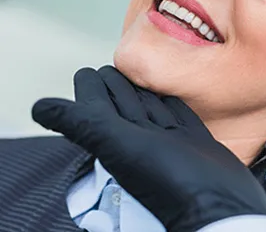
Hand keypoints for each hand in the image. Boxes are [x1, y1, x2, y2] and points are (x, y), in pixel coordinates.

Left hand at [32, 66, 265, 231]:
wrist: (219, 207)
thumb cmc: (170, 179)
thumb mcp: (121, 146)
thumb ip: (84, 124)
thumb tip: (38, 107)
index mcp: (122, 140)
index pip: (100, 107)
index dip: (91, 89)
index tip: (86, 72)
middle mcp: (144, 140)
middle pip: (126, 106)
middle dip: (117, 85)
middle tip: (112, 66)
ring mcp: (172, 141)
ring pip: (152, 108)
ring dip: (144, 91)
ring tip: (140, 75)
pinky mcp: (196, 142)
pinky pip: (180, 116)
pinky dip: (173, 103)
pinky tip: (171, 94)